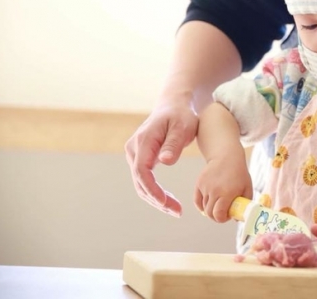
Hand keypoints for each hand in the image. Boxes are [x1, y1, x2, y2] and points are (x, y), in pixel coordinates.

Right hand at [124, 99, 197, 216]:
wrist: (174, 105)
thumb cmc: (181, 114)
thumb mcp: (182, 126)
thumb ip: (174, 143)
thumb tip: (165, 161)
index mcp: (144, 141)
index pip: (142, 171)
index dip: (152, 189)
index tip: (165, 202)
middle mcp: (134, 148)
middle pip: (139, 181)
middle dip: (156, 199)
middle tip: (176, 212)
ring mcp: (135, 153)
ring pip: (141, 183)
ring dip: (156, 199)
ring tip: (175, 210)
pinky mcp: (140, 157)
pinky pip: (144, 179)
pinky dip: (155, 192)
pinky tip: (169, 201)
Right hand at [194, 152, 251, 221]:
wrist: (227, 156)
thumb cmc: (239, 174)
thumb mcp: (247, 188)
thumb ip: (244, 204)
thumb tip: (236, 218)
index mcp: (226, 193)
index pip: (218, 214)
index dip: (222, 219)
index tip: (227, 216)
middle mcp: (214, 191)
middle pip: (209, 213)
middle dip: (216, 217)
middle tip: (222, 214)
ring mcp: (205, 187)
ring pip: (204, 207)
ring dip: (211, 209)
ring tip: (219, 203)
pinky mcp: (199, 183)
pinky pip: (197, 200)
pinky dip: (201, 205)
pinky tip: (208, 203)